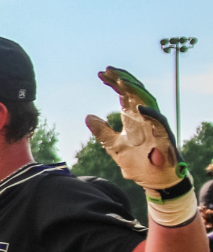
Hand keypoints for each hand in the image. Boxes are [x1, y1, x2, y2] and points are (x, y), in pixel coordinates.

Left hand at [86, 67, 183, 191]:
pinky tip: (137, 106)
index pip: (124, 94)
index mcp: (133, 117)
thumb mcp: (113, 146)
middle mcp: (145, 117)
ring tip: (119, 80)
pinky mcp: (164, 135)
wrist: (153, 181)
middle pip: (135, 92)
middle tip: (107, 70)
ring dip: (134, 90)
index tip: (101, 74)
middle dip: (122, 80)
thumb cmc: (138, 162)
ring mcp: (155, 124)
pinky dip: (149, 112)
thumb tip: (88, 116)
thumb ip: (102, 132)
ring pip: (147, 100)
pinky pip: (159, 121)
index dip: (114, 83)